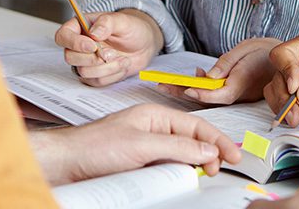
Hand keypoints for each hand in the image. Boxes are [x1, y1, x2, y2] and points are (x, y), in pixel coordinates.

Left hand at [33, 104, 243, 183]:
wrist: (64, 165)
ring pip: (180, 158)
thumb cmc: (92, 146)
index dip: (218, 140)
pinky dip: (176, 176)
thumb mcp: (141, 145)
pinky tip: (179, 181)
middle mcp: (153, 130)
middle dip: (209, 154)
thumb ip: (178, 147)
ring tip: (201, 176)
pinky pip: (166, 170)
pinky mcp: (139, 166)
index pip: (197, 126)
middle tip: (217, 170)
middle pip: (192, 142)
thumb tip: (207, 151)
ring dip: (192, 167)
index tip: (234, 155)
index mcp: (156, 116)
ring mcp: (146, 149)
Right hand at [54, 9, 162, 86]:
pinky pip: (96, 81)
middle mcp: (78, 45)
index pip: (63, 36)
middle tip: (112, 53)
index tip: (93, 46)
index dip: (74, 43)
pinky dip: (112, 75)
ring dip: (106, 67)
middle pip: (70, 57)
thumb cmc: (131, 28)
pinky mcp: (94, 75)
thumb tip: (93, 33)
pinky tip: (122, 64)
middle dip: (93, 58)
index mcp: (79, 27)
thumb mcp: (122, 20)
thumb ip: (107, 22)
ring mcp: (85, 62)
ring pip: (83, 72)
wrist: (144, 44)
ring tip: (122, 58)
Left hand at [157, 37, 279, 105]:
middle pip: (205, 98)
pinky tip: (191, 80)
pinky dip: (199, 89)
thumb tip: (206, 77)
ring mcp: (234, 96)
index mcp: (240, 84)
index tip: (184, 88)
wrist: (283, 61)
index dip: (199, 93)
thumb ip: (225, 64)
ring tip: (166, 84)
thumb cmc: (263, 52)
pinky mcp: (233, 94)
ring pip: (206, 97)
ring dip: (186, 91)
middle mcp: (236, 94)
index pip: (217, 94)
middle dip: (181, 92)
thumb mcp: (244, 51)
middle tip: (161, 86)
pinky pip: (213, 94)